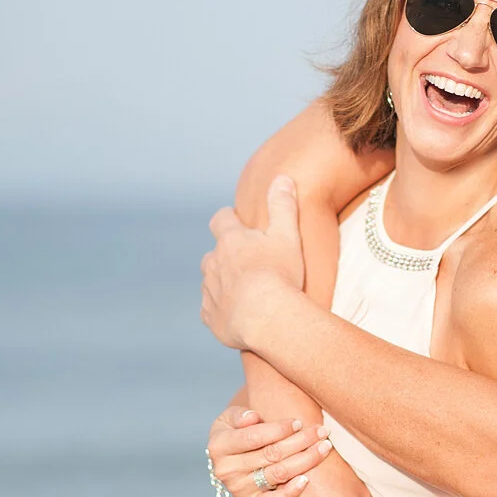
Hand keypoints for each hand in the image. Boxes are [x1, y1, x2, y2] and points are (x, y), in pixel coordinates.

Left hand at [201, 175, 305, 349]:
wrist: (268, 319)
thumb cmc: (280, 275)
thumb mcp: (287, 235)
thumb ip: (283, 206)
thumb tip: (282, 177)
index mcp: (231, 241)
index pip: (220, 219)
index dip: (228, 219)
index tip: (236, 221)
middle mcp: (214, 263)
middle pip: (212, 253)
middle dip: (225, 256)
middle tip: (247, 263)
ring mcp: (209, 291)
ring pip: (211, 281)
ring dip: (223, 283)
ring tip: (245, 292)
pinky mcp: (210, 316)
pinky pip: (211, 310)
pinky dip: (222, 309)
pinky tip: (239, 315)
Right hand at [208, 406, 334, 496]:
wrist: (228, 460)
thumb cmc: (235, 432)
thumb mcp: (229, 419)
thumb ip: (239, 415)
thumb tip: (252, 417)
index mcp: (219, 446)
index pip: (253, 437)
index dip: (278, 429)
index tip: (299, 422)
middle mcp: (226, 470)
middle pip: (271, 455)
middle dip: (300, 441)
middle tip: (322, 431)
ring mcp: (238, 489)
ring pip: (278, 474)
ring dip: (306, 460)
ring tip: (325, 447)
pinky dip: (291, 492)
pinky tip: (307, 479)